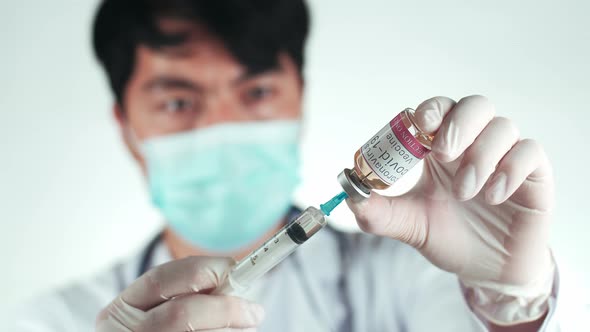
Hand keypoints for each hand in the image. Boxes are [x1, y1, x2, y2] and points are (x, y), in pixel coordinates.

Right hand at [96, 256, 263, 331]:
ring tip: (246, 328)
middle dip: (226, 309)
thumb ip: (183, 294)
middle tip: (254, 311)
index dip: (201, 269)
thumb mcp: (152, 311)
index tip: (233, 268)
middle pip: (182, 313)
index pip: (160, 278)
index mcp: (121, 311)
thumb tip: (232, 278)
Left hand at [347, 95, 553, 285]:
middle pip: (475, 105)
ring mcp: (506, 158)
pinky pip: (531, 152)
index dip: (431, 110)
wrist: (484, 272)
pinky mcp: (534, 176)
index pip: (439, 111)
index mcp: (441, 150)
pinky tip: (494, 196)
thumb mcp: (408, 225)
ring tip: (465, 192)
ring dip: (481, 155)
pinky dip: (511, 169)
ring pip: (503, 127)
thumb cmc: (447, 238)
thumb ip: (378, 212)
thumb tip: (350, 195)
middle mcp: (474, 146)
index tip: (421, 125)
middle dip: (458, 123)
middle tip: (442, 154)